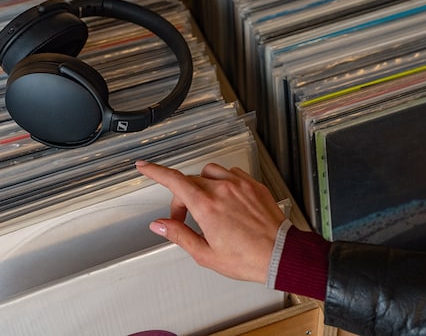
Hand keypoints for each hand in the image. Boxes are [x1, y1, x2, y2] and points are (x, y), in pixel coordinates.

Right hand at [135, 160, 284, 283]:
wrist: (281, 254)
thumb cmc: (248, 258)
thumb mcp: (206, 254)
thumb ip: (180, 235)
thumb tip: (160, 225)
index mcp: (207, 206)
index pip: (173, 181)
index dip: (155, 171)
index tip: (144, 166)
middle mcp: (222, 189)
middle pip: (190, 181)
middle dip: (182, 197)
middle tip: (185, 218)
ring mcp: (239, 184)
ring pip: (210, 172)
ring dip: (202, 185)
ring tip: (207, 206)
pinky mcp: (253, 185)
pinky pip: (231, 174)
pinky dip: (223, 182)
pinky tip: (226, 198)